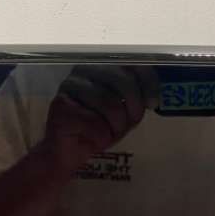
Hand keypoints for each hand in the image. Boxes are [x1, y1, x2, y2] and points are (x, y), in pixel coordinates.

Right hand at [44, 65, 158, 168]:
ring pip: (109, 102)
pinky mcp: (61, 104)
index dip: (147, 81)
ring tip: (110, 132)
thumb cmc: (98, 129)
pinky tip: (93, 136)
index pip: (130, 64)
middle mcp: (84, 70)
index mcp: (102, 66)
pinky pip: (92, 120)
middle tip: (131, 122)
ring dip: (116, 124)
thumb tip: (152, 97)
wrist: (70, 152)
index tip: (153, 102)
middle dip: (133, 106)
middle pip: (122, 80)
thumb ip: (137, 100)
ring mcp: (70, 85)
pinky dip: (99, 134)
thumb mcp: (125, 114)